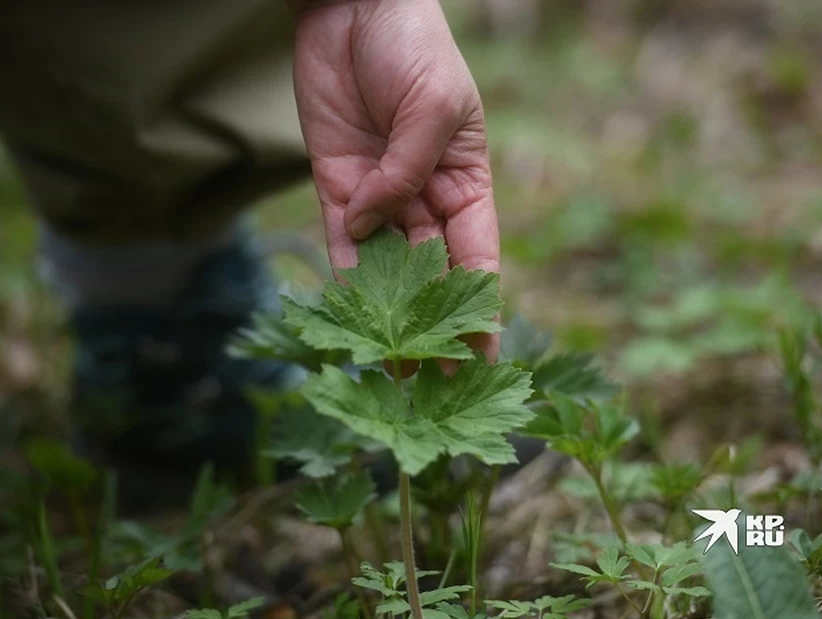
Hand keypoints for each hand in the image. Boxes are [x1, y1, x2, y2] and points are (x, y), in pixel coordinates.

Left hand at [292, 0, 500, 360]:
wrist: (354, 7)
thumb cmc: (413, 47)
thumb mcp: (433, 105)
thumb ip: (408, 170)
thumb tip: (374, 225)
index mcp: (466, 182)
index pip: (478, 259)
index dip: (482, 311)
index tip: (485, 359)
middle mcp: (424, 198)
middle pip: (431, 275)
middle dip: (430, 326)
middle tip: (427, 379)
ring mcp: (379, 195)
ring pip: (386, 268)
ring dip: (386, 314)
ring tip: (386, 364)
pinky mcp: (336, 185)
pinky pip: (340, 239)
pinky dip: (343, 275)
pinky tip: (347, 314)